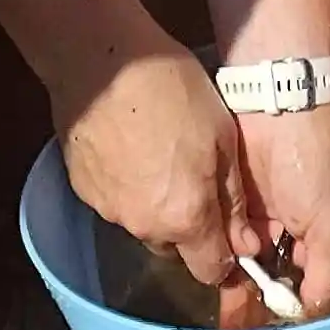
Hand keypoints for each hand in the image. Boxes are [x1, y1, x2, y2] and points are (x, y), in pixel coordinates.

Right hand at [62, 47, 261, 289]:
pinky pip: (116, 203)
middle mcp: (146, 226)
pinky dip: (127, 188)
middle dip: (190, 228)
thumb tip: (245, 245)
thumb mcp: (222, 136)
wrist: (100, 58)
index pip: (211, 272)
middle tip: (195, 180)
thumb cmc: (170, 87)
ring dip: (157, 207)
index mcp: (187, 218)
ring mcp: (110, 211)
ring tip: (158, 157)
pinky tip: (129, 150)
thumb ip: (232, 199)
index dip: (225, 260)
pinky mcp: (84, 191)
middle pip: (176, 250)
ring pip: (145, 225)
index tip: (231, 238)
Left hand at [234, 106, 329, 313]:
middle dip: (300, 309)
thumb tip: (314, 312)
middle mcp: (325, 235)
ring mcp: (289, 225)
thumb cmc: (316, 161)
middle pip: (315, 286)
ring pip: (278, 275)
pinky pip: (248, 254)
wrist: (272, 107)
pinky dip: (241, 268)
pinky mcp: (255, 215)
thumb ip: (328, 275)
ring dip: (265, 296)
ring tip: (246, 320)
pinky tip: (232, 285)